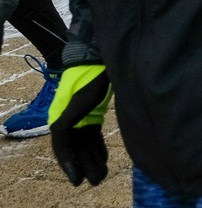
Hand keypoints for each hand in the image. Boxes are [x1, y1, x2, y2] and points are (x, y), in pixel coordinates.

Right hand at [48, 64, 110, 186]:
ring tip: (101, 175)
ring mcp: (80, 117)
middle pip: (75, 148)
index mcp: (62, 118)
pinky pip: (92, 135)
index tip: (77, 180)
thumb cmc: (91, 76)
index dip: (69, 164)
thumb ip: (71, 116)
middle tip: (96, 181)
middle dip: (85, 165)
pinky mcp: (91, 113)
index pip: (63, 147)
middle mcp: (68, 120)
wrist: (99, 58)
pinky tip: (103, 159)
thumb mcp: (81, 98)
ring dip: (92, 159)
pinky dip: (97, 147)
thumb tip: (59, 133)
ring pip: (84, 144)